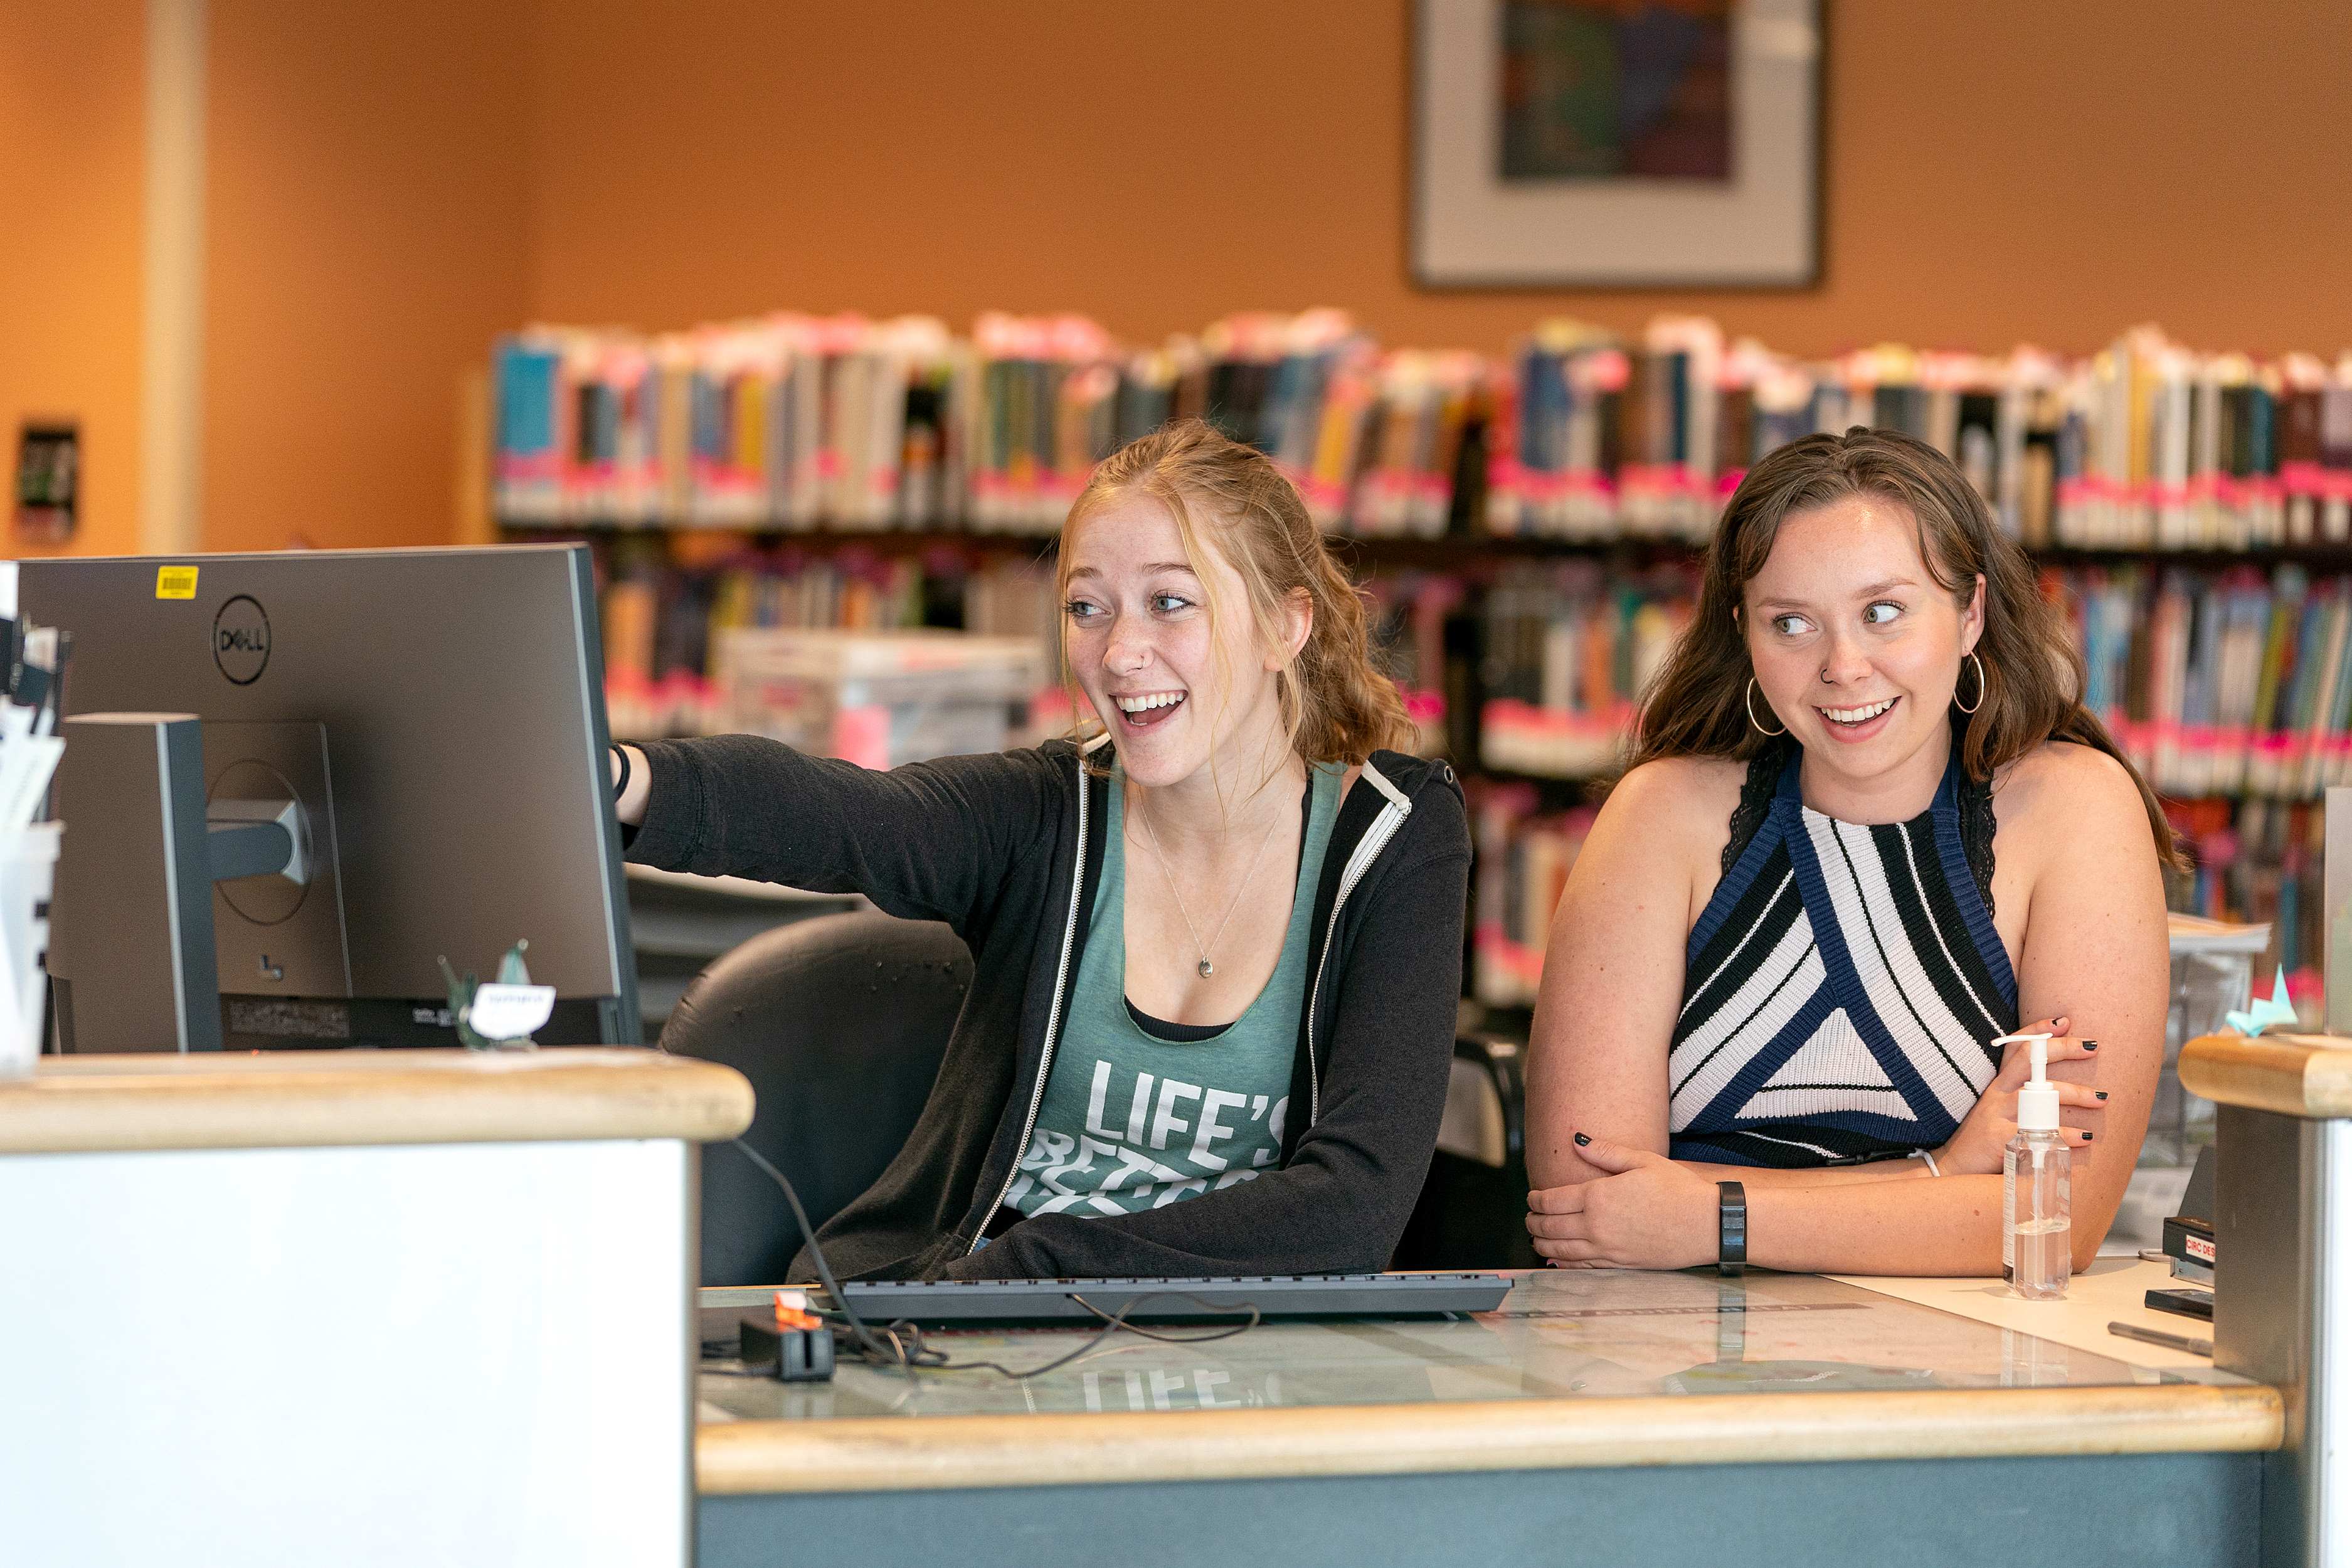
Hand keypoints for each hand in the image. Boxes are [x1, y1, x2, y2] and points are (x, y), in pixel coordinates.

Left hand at [1525, 1133, 1718, 1269]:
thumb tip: (1576, 1140)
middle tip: (1528, 1218)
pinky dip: (1564, 1263)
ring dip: (1542, 1245)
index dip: (1536, 1200)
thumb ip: (1605, 1152)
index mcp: (1598, 1197)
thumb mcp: (1642, 1160)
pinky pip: (1582, 1266)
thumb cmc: (1679, 1190)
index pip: (1552, 1201)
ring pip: (1561, 1250)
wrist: (1707, 1224)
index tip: (1531, 1198)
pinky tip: (1558, 1260)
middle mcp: (1597, 1225)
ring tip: (1535, 1239)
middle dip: (1534, 1223)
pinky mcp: (1620, 1264)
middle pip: (1551, 1227)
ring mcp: (1607, 1249)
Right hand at [1936, 1015, 2101, 1175]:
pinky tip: (2086, 1137)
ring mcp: (1997, 1115)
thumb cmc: (1986, 1138)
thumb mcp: (1999, 1109)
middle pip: (2028, 1060)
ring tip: (2101, 1098)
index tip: (2064, 1021)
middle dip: (2062, 1049)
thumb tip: (2058, 1086)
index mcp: (1999, 1084)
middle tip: (2093, 1048)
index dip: (2038, 1030)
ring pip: (2038, 1094)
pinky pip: (2038, 1132)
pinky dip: (2065, 1134)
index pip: (2015, 1047)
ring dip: (2075, 1094)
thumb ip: (2024, 1095)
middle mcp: (1997, 1093)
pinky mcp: (2000, 1139)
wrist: (1955, 1168)